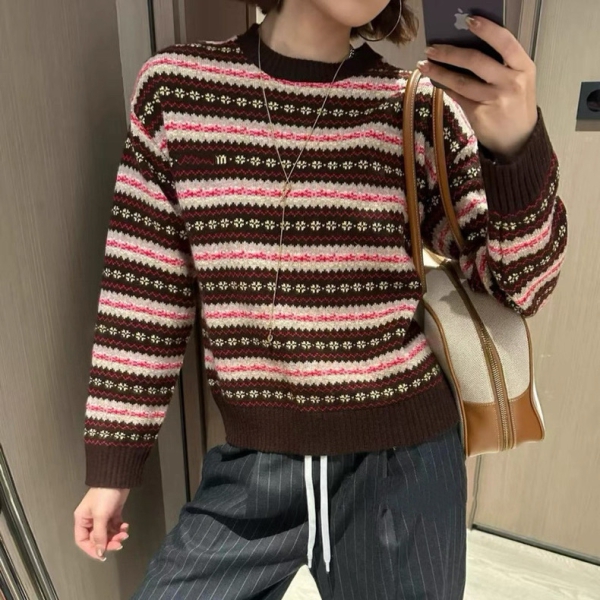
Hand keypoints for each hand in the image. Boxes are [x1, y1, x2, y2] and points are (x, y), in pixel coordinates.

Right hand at [74, 487, 130, 560]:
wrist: (118, 478)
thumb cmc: (105, 495)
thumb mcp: (100, 516)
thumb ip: (99, 535)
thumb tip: (99, 552)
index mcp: (82, 520)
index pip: (83, 541)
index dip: (92, 549)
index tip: (103, 555)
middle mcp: (90, 519)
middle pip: (97, 538)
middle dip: (108, 542)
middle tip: (119, 543)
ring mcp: (102, 516)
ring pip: (108, 533)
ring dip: (116, 535)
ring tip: (125, 533)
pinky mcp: (113, 512)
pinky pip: (115, 526)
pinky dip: (120, 528)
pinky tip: (125, 525)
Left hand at [417, 15, 537, 157]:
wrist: (518, 139)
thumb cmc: (516, 104)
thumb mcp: (519, 80)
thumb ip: (501, 64)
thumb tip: (466, 45)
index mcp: (524, 67)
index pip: (506, 42)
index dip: (487, 30)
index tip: (469, 20)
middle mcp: (510, 82)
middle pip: (475, 61)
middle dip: (450, 52)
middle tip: (431, 48)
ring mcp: (494, 100)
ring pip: (461, 81)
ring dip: (439, 71)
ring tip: (424, 64)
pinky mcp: (479, 114)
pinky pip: (457, 96)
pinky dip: (445, 87)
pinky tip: (436, 80)